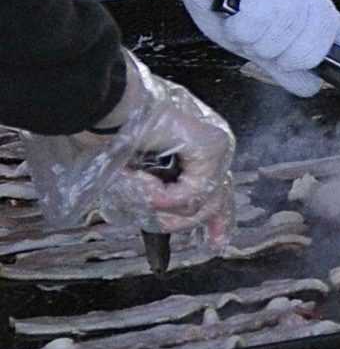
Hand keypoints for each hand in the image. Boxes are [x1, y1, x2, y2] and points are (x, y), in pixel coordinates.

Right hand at [23, 54, 235, 244]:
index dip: (217, 219)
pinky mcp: (213, 145)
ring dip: (165, 207)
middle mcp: (212, 147)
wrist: (110, 104)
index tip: (214, 245)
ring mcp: (217, 146)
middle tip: (190, 238)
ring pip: (203, 203)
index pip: (217, 189)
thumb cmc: (113, 132)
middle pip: (220, 197)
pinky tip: (145, 183)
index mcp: (196, 151)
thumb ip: (154, 195)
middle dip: (205, 223)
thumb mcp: (136, 174)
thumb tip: (162, 217)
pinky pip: (193, 192)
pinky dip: (165, 196)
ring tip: (141, 193)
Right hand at [183, 0, 339, 96]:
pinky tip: (233, 8)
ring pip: (282, 46)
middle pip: (311, 54)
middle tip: (256, 33)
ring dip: (252, 39)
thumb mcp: (255, 39)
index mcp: (308, 7)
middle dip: (280, 55)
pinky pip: (257, 32)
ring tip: (241, 14)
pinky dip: (238, 28)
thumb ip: (283, 65)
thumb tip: (311, 87)